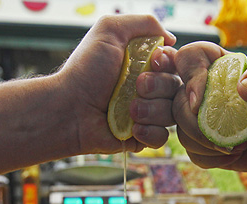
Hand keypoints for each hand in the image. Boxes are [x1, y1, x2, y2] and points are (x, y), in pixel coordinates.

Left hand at [58, 14, 179, 153]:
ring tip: (129, 110)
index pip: (175, 64)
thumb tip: (169, 38)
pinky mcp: (142, 137)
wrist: (69, 109)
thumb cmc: (86, 71)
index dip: (169, 63)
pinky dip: (149, 132)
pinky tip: (132, 128)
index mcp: (144, 65)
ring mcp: (146, 114)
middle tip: (137, 86)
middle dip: (158, 86)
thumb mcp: (110, 31)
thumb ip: (143, 23)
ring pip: (172, 114)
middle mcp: (148, 89)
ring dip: (151, 110)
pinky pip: (163, 137)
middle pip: (177, 88)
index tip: (154, 62)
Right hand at [172, 41, 246, 174]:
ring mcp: (198, 117)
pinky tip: (234, 153)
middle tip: (222, 133)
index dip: (189, 75)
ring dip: (208, 143)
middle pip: (176, 100)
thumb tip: (245, 87)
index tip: (201, 98)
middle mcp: (202, 89)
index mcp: (217, 65)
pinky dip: (213, 157)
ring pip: (180, 130)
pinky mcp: (200, 143)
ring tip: (240, 143)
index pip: (188, 57)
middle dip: (193, 122)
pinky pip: (192, 152)